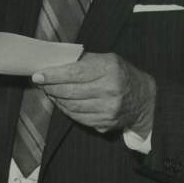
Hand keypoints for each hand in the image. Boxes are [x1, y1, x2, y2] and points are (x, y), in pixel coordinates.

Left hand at [32, 52, 155, 135]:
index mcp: (109, 69)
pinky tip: (62, 102)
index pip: (74, 73)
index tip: (38, 75)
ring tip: (50, 91)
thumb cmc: (121, 74)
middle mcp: (110, 90)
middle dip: (51, 87)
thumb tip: (54, 64)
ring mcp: (108, 109)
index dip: (53, 75)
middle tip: (41, 82)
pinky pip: (78, 118)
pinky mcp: (106, 123)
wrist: (146, 99)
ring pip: (71, 106)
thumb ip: (82, 61)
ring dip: (56, 99)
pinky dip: (66, 110)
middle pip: (70, 91)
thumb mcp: (107, 59)